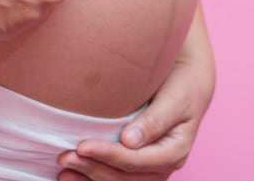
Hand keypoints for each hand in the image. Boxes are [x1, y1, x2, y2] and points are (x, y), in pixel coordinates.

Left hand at [57, 6, 215, 180]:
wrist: (188, 83)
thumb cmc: (181, 86)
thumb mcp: (174, 98)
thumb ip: (154, 120)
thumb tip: (129, 141)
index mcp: (175, 151)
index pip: (137, 161)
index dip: (109, 156)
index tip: (83, 146)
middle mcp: (164, 165)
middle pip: (126, 177)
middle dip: (94, 168)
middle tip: (66, 156)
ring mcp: (151, 168)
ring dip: (90, 177)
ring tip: (65, 168)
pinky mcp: (140, 165)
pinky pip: (117, 179)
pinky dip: (93, 179)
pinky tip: (73, 175)